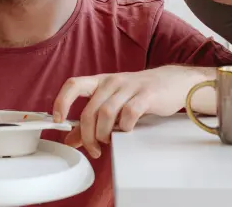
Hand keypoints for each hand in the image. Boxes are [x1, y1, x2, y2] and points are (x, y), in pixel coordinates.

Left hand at [52, 65, 203, 158]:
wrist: (173, 82)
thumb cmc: (139, 94)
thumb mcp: (112, 104)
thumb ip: (90, 122)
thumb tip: (69, 139)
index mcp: (100, 82)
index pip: (73, 85)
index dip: (61, 102)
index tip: (58, 120)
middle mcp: (112, 82)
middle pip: (89, 110)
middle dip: (87, 134)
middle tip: (93, 148)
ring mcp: (129, 87)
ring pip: (106, 113)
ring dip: (104, 133)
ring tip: (109, 141)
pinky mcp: (146, 95)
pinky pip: (129, 113)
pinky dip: (125, 127)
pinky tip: (127, 131)